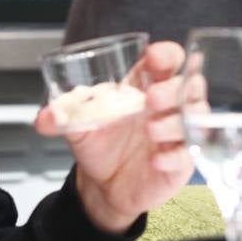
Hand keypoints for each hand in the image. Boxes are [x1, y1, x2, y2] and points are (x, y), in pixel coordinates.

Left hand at [35, 41, 193, 234]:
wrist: (105, 186)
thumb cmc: (102, 144)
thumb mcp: (79, 127)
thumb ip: (63, 118)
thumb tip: (47, 115)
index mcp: (147, 86)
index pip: (169, 61)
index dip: (167, 55)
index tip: (154, 57)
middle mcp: (169, 105)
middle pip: (188, 85)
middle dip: (173, 88)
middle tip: (151, 98)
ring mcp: (179, 131)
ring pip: (194, 117)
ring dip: (174, 121)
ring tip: (151, 129)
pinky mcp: (182, 160)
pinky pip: (187, 154)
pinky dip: (174, 156)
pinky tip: (157, 160)